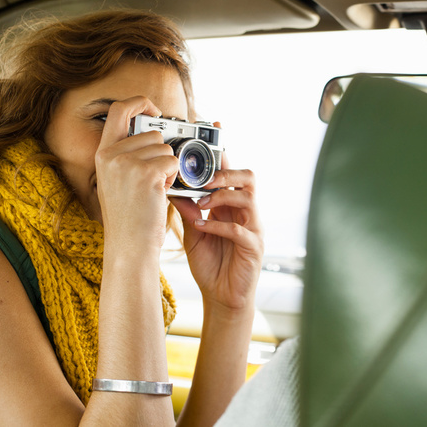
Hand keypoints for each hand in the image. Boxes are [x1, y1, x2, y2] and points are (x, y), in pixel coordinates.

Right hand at [95, 97, 178, 249]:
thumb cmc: (130, 218)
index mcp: (102, 154)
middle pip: (153, 133)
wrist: (129, 246)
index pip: (119, 109)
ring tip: (153, 190)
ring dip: (168, 169)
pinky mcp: (146, 173)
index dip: (140, 103)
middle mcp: (110, 155)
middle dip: (162, 154)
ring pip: (166, 148)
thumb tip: (159, 130)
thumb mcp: (119, 180)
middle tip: (152, 180)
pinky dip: (174, 178)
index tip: (156, 110)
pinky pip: (173, 161)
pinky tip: (159, 194)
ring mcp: (126, 163)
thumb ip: (130, 154)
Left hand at [170, 153, 262, 312]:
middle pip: (247, 177)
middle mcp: (245, 213)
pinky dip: (218, 226)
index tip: (214, 129)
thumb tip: (172, 188)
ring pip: (248, 198)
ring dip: (222, 196)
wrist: (221, 297)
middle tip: (203, 178)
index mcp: (231, 206)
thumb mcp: (193, 233)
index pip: (230, 173)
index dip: (224, 151)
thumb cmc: (211, 264)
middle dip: (225, 172)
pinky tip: (202, 227)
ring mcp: (253, 228)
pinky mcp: (254, 247)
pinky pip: (239, 230)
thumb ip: (188, 211)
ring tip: (202, 202)